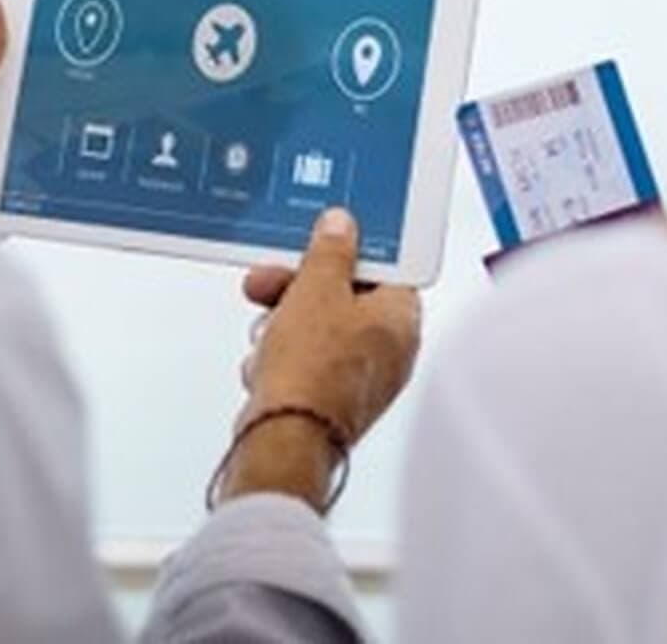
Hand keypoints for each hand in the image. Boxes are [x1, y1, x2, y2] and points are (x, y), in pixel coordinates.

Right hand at [217, 210, 421, 508]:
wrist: (283, 439)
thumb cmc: (311, 371)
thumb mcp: (316, 289)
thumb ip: (330, 251)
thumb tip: (341, 227)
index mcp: (402, 319)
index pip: (384, 267)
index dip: (346, 252)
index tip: (318, 245)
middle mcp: (392, 352)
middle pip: (346, 298)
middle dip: (299, 289)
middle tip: (270, 283)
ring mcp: (363, 380)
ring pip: (321, 331)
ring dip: (284, 324)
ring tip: (265, 334)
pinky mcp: (333, 403)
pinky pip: (307, 364)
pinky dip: (282, 359)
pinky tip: (264, 366)